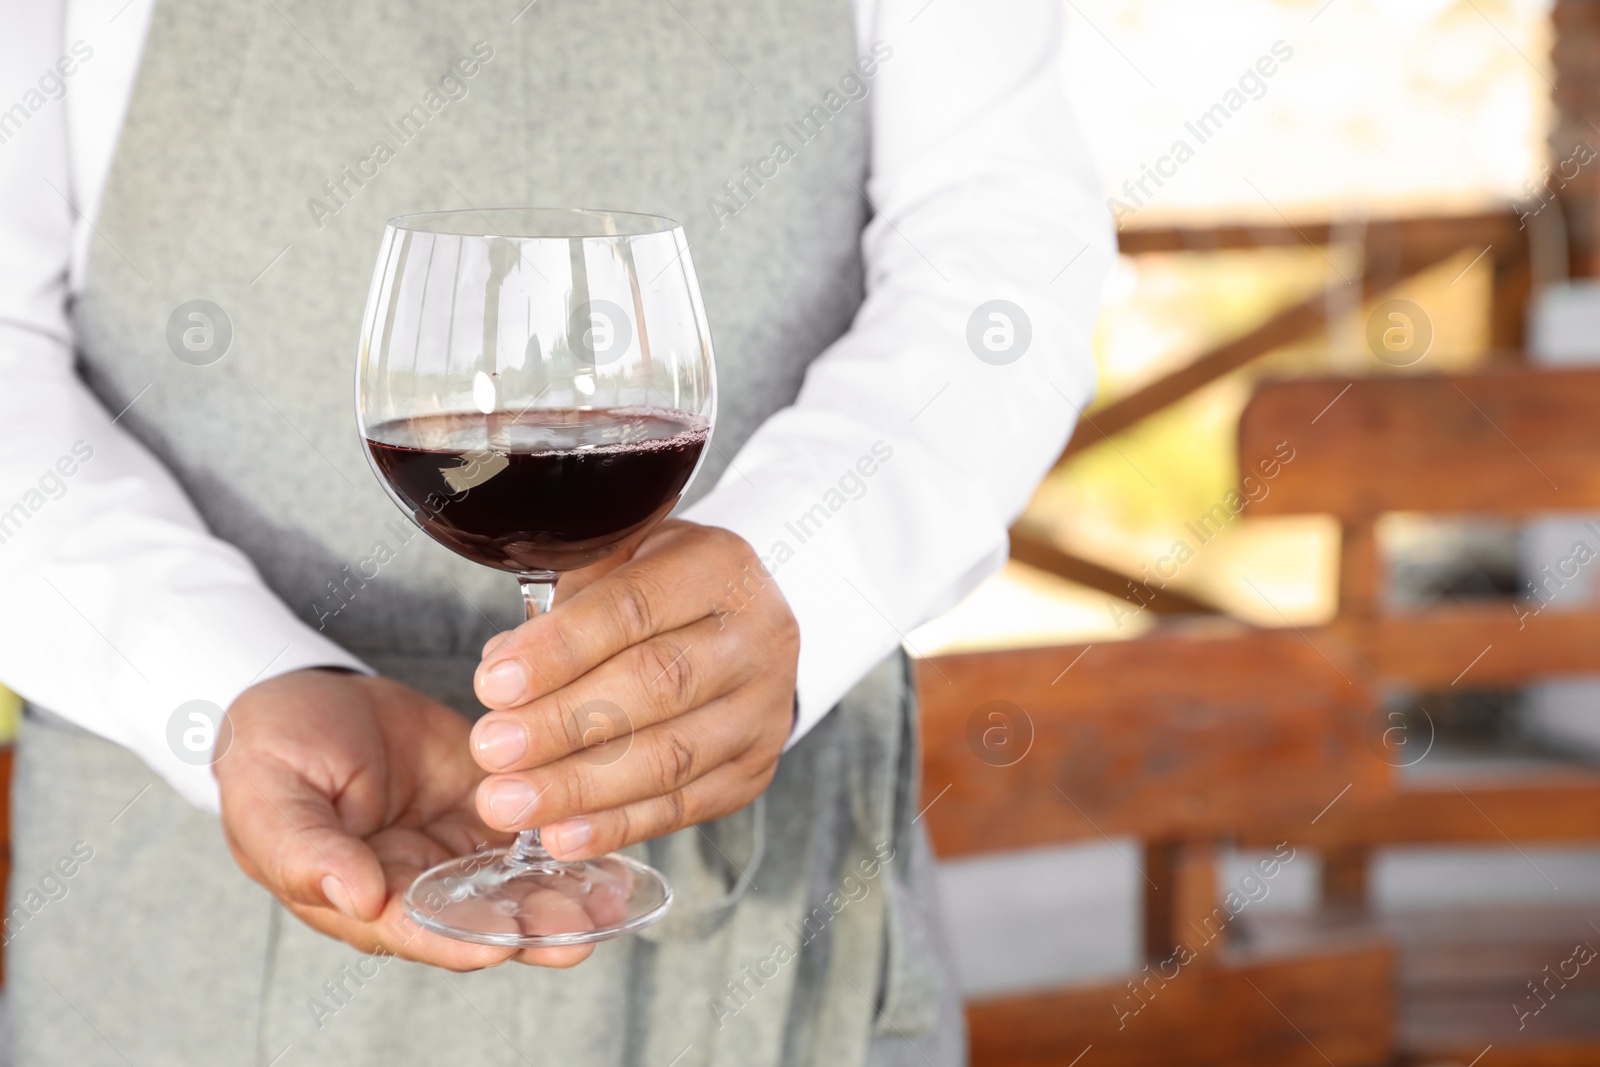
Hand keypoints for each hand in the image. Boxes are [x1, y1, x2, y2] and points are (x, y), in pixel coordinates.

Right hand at [215, 669, 595, 968]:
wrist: (308, 696)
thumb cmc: (271, 755)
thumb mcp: (270, 798)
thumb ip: (306, 853)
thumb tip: (356, 900)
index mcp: (360, 897)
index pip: (418, 930)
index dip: (462, 938)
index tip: (505, 942)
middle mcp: (420, 884)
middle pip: (486, 917)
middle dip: (538, 926)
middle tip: (587, 923)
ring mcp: (460, 846)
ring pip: (522, 882)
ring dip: (570, 895)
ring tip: (617, 896)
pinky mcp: (492, 803)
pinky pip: (538, 830)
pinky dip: (576, 841)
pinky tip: (619, 851)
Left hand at [469, 520, 798, 858]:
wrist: (742, 626)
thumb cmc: (663, 590)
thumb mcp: (621, 561)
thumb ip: (565, 604)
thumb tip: (502, 666)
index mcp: (719, 567)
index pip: (634, 609)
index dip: (560, 650)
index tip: (493, 684)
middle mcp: (756, 637)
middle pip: (657, 686)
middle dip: (563, 724)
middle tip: (492, 750)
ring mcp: (763, 709)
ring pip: (671, 757)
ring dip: (581, 787)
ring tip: (509, 803)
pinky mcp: (753, 768)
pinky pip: (684, 806)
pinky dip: (618, 826)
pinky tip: (562, 836)